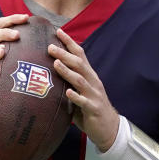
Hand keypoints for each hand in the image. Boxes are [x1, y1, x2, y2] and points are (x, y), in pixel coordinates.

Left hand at [49, 28, 119, 150]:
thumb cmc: (90, 108)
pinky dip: (75, 96)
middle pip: (79, 64)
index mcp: (89, 76)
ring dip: (68, 72)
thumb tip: (49, 70)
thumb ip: (69, 81)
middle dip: (65, 54)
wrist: (109, 128)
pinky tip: (67, 92)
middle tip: (50, 47)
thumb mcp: (81, 91)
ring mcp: (94, 95)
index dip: (70, 43)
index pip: (80, 55)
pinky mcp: (93, 108)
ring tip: (56, 64)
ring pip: (80, 80)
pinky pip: (83, 101)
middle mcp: (93, 82)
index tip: (58, 31)